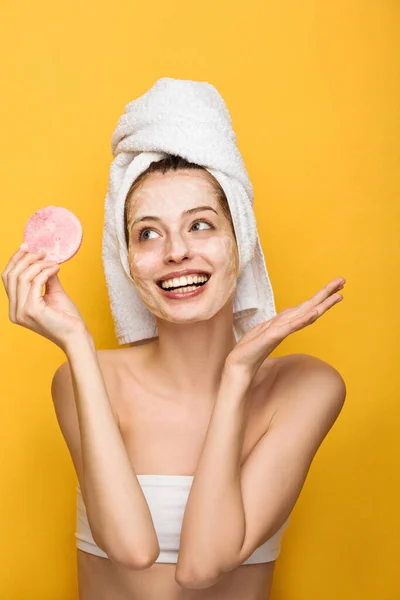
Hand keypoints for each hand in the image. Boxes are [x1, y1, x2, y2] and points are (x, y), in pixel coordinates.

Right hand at [2, 245, 88, 350]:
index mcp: (15, 309)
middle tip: (41, 251)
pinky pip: (35, 282)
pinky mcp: (32, 310)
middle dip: (25, 259)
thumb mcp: (53, 293)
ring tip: (53, 262)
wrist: (76, 336)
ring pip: (22, 277)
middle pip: (11, 276)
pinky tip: (56, 268)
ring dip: (38, 264)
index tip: (27, 246)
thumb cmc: (67, 318)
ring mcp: (21, 312)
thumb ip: (45, 277)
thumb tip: (43, 259)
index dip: (15, 260)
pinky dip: (46, 271)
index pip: (7, 279)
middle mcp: (14, 312)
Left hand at [225, 277, 345, 378]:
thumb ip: (280, 321)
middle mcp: (288, 326)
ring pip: (306, 315)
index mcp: (286, 323)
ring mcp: (282, 331)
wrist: (239, 366)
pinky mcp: (273, 336)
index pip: (307, 307)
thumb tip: (290, 312)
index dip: (321, 296)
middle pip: (311, 307)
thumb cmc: (250, 349)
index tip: (336, 286)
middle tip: (343, 281)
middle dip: (327, 294)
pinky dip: (303, 320)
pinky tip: (314, 313)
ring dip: (322, 305)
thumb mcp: (265, 328)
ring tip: (338, 295)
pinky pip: (291, 327)